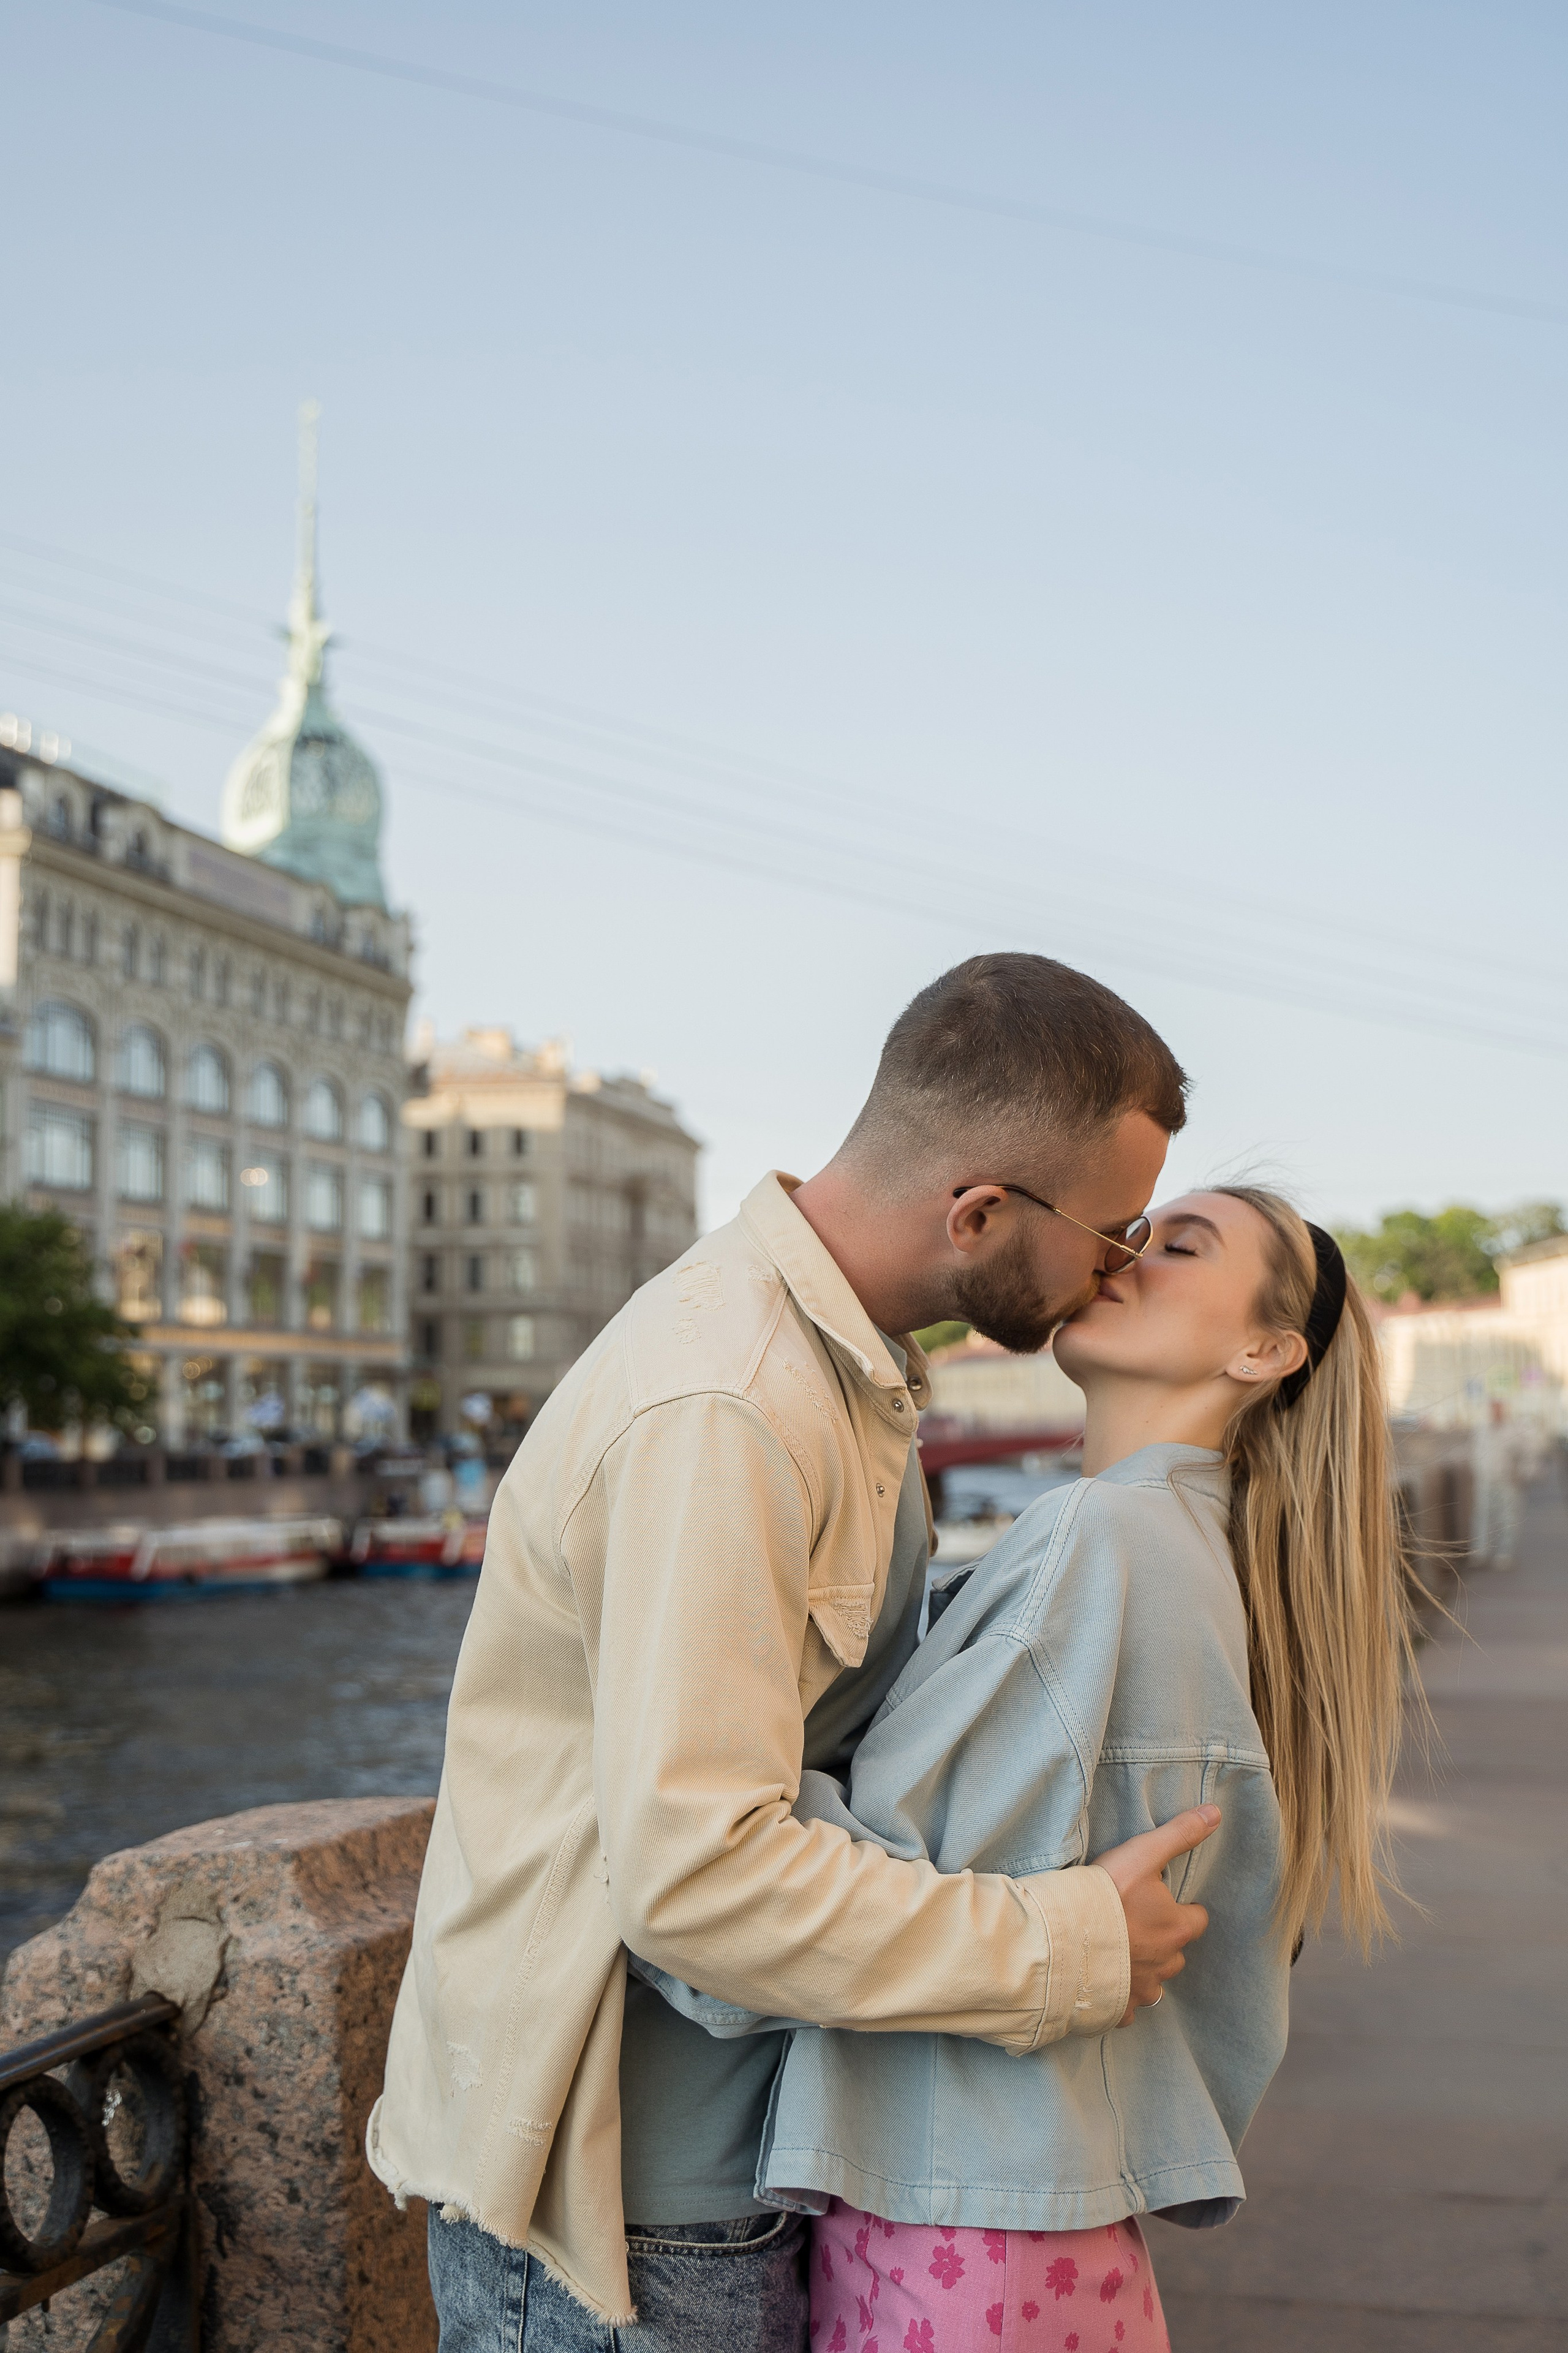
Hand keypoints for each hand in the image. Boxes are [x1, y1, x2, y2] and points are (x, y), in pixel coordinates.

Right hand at [1092, 1806, 1219, 2025]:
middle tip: (1134, 1923)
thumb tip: (1215, 1813)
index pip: (1197, 1919)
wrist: (1061, 1937)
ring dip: (1142, 1968)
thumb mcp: (1142, 1855)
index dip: (1182, 1909)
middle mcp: (1166, 1964)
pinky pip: (1126, 2007)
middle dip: (1162, 1941)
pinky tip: (1101, 1977)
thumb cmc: (1103, 1894)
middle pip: (1176, 1953)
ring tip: (1116, 1949)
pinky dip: (1119, 1995)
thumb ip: (1179, 1834)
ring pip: (1153, 1981)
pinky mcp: (1118, 2009)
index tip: (1162, 1901)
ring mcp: (1142, 1990)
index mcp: (1176, 1929)